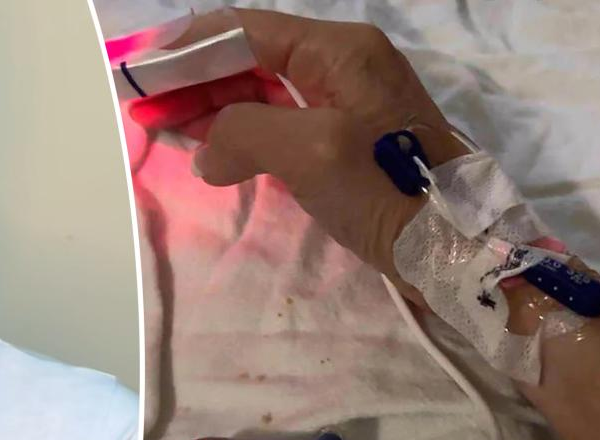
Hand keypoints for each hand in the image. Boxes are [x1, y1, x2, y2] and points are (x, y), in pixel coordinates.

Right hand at [129, 8, 469, 288]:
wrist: (457, 250)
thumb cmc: (389, 190)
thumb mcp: (311, 149)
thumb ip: (244, 133)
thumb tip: (208, 152)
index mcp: (339, 51)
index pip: (246, 29)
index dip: (188, 47)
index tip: (141, 70)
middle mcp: (342, 67)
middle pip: (252, 58)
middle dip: (196, 79)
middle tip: (146, 106)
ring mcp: (346, 106)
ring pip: (263, 93)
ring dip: (215, 108)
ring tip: (167, 128)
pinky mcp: (347, 145)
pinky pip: (281, 126)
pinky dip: (242, 135)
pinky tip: (214, 153)